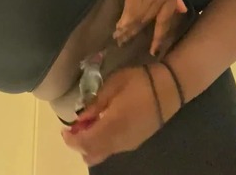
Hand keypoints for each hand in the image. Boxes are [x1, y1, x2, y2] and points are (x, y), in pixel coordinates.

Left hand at [61, 65, 179, 165]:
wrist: (171, 87)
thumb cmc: (140, 81)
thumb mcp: (113, 85)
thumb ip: (96, 104)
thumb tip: (81, 117)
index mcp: (112, 126)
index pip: (84, 142)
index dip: (71, 139)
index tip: (64, 129)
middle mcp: (119, 141)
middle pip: (91, 154)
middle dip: (79, 145)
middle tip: (75, 129)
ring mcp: (129, 143)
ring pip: (103, 154)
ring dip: (91, 145)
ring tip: (89, 125)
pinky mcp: (137, 142)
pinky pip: (113, 149)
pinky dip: (102, 143)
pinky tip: (104, 125)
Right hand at [114, 0, 187, 53]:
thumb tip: (181, 10)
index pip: (166, 21)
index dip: (159, 37)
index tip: (154, 50)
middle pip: (149, 22)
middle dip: (139, 35)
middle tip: (129, 46)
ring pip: (138, 19)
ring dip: (128, 31)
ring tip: (120, 40)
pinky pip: (129, 11)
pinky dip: (123, 21)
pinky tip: (118, 28)